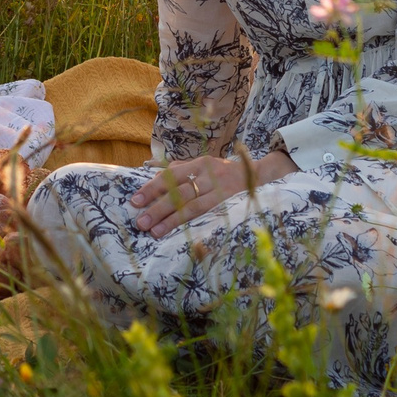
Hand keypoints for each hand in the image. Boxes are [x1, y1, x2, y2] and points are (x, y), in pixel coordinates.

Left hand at [128, 149, 295, 237]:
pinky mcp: (230, 203)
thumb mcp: (204, 165)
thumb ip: (180, 168)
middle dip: (157, 207)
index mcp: (199, 163)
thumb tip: (151, 170)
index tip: (135, 201)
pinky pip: (207, 214)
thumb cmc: (225, 173)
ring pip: (191, 205)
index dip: (151, 188)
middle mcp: (208, 174)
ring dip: (171, 219)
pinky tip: (179, 233)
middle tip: (140, 221)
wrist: (261, 176)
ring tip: (153, 231)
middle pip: (178, 191)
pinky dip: (191, 223)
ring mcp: (220, 189)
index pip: (170, 176)